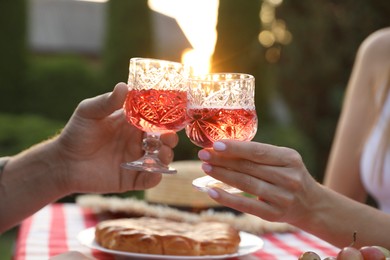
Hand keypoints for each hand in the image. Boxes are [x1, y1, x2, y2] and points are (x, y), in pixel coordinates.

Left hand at [53, 82, 177, 193]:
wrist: (63, 162)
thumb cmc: (76, 133)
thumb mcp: (89, 112)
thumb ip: (107, 102)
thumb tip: (124, 86)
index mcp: (132, 124)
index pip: (155, 119)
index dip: (165, 118)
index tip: (171, 116)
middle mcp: (137, 141)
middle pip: (163, 140)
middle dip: (170, 138)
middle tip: (167, 137)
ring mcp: (136, 160)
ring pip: (161, 159)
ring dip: (166, 156)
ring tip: (161, 153)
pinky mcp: (131, 178)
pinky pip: (149, 179)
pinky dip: (156, 177)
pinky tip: (153, 172)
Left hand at [198, 140, 321, 225]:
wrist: (311, 205)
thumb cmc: (289, 176)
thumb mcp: (283, 160)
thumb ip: (260, 155)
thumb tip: (223, 148)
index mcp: (290, 158)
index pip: (258, 151)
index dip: (236, 148)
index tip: (216, 144)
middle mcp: (289, 177)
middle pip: (249, 167)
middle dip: (223, 160)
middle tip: (203, 154)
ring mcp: (282, 197)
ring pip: (246, 184)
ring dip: (223, 175)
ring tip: (205, 168)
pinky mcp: (274, 214)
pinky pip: (246, 205)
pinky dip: (227, 198)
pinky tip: (212, 191)